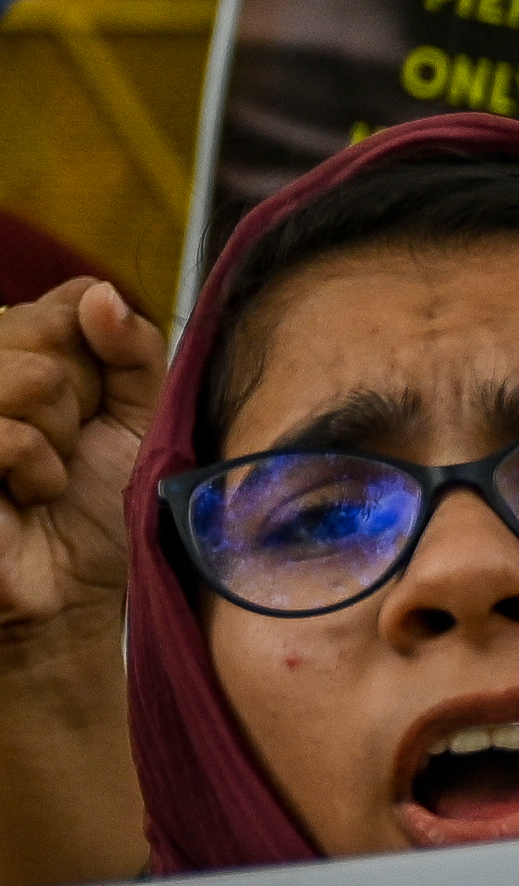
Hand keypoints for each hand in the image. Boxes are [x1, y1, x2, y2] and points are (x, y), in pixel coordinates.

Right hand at [0, 278, 160, 669]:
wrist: (70, 593)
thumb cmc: (98, 507)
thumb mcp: (138, 419)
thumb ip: (133, 350)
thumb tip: (98, 292)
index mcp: (14, 345)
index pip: (67, 304)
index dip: (98, 364)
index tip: (93, 415)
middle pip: (45, 333)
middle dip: (78, 402)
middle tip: (65, 451)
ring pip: (30, 377)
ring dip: (57, 440)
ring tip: (44, 478)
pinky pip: (6, 433)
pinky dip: (33, 470)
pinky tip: (24, 500)